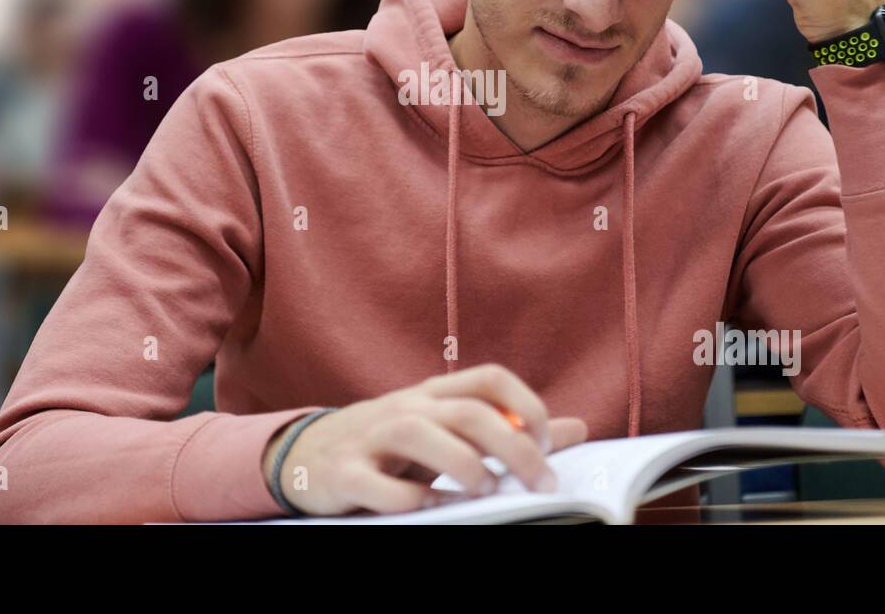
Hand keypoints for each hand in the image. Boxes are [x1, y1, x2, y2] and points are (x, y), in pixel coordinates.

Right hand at [260, 363, 587, 516]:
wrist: (307, 454)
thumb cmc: (393, 445)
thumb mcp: (448, 430)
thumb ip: (510, 431)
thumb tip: (577, 428)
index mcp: (435, 394)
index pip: (490, 378)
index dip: (525, 405)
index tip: (545, 442)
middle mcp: (406, 407)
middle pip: (466, 411)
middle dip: (512, 448)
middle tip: (539, 483)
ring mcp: (370, 438)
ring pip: (417, 433)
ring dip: (460, 464)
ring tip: (484, 489)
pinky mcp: (344, 473)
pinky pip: (375, 483)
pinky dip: (408, 498)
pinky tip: (431, 507)